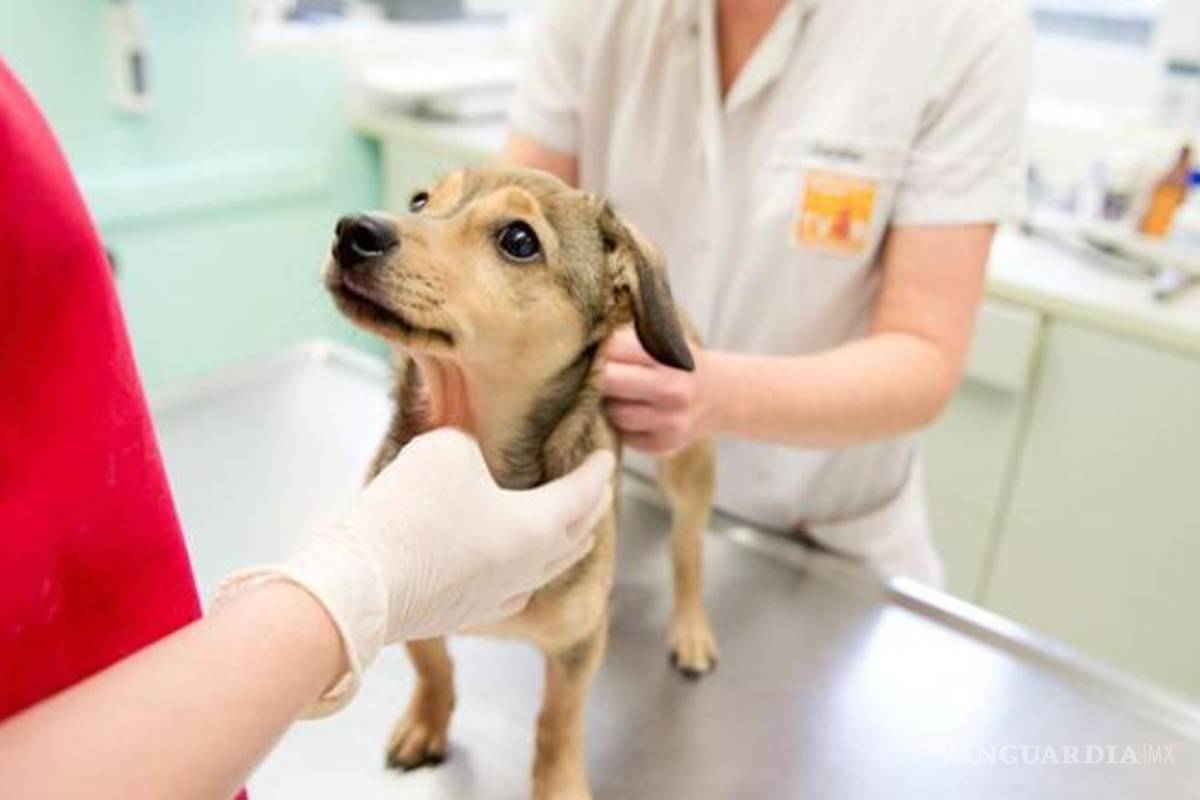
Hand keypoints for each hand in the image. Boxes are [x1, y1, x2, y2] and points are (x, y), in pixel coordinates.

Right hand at [215, 428, 614, 714]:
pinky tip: (521, 576)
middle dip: (591, 508)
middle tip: (598, 490)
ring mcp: (498, 596)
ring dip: (565, 544)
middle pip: (576, 535)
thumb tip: (472, 459)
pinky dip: (527, 575)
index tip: (609, 456)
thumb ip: (472, 444)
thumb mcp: (446, 448)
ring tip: (573, 532)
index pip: (582, 494)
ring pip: (548, 569)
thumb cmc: (409, 510)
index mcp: (537, 526)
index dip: (597, 471)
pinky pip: (513, 593)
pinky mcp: (465, 613)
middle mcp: (528, 566)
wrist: (360, 584)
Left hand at [603, 326, 717, 454]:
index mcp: (671, 359)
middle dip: (597, 376)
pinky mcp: (661, 446)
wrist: (720, 397)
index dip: (600, 348)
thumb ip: (629, 339)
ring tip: (616, 393)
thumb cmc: (680, 364)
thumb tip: (582, 342)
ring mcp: (668, 423)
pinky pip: (622, 434)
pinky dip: (620, 423)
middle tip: (593, 372)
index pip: (615, 349)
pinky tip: (631, 411)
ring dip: (608, 403)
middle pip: (609, 382)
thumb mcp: (666, 341)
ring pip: (613, 413)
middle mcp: (673, 392)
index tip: (595, 349)